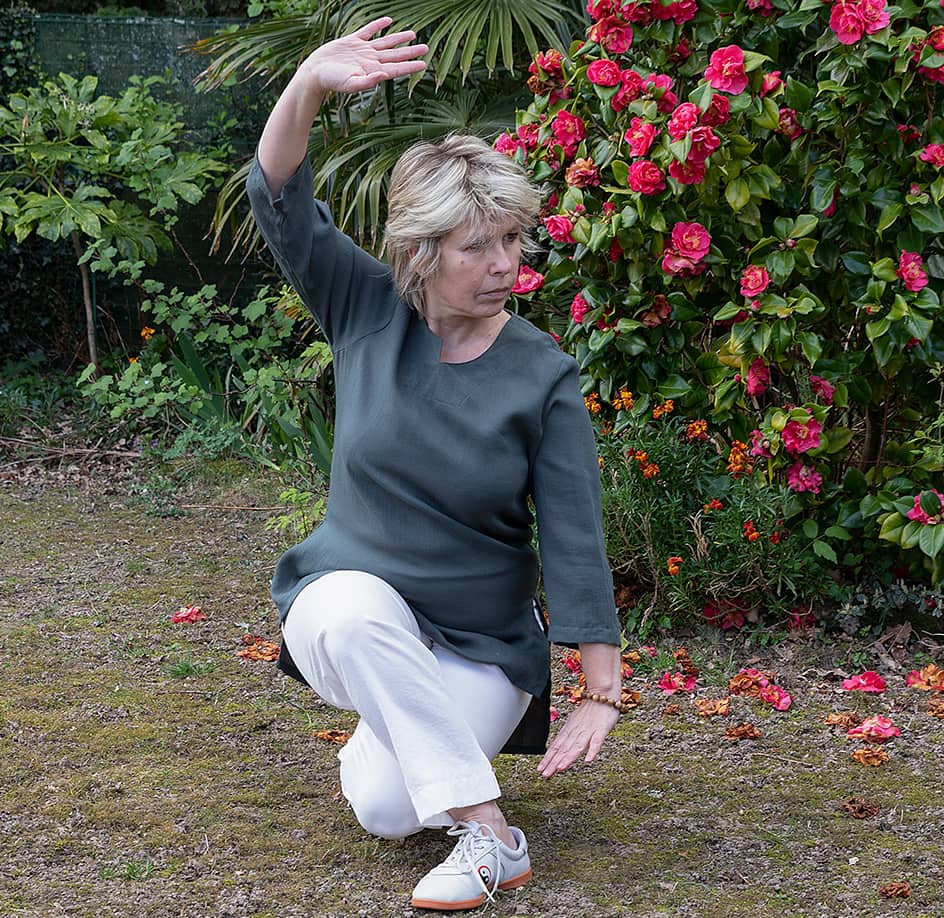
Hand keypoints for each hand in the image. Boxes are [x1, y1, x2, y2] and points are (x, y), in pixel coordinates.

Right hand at [301, 17, 427, 96]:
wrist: (315, 72)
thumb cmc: (331, 81)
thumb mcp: (350, 84)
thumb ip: (368, 81)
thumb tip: (384, 75)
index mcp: (373, 71)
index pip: (396, 68)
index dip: (410, 66)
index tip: (424, 64)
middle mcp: (370, 60)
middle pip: (395, 55)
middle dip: (411, 52)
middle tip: (426, 48)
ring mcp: (362, 50)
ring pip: (385, 42)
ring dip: (399, 38)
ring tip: (413, 34)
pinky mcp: (352, 41)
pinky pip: (368, 30)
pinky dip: (378, 25)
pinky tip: (388, 21)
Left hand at [537, 698, 619, 777]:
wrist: (603, 693)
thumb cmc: (590, 709)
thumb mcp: (575, 721)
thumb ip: (569, 735)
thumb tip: (558, 746)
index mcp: (570, 729)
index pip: (556, 746)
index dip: (548, 758)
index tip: (541, 769)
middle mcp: (577, 731)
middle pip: (564, 748)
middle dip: (554, 762)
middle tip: (545, 774)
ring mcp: (589, 730)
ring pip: (577, 746)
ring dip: (568, 757)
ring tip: (560, 768)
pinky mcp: (601, 729)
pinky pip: (597, 741)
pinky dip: (592, 750)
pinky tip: (588, 760)